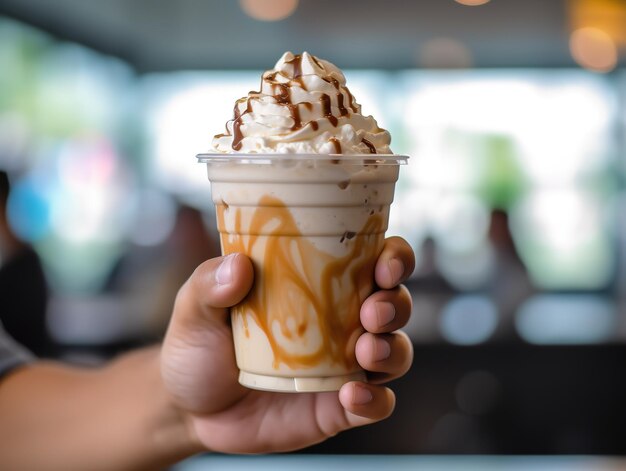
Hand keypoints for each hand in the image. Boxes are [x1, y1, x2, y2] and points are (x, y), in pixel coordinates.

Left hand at [161, 236, 414, 453]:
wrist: (189, 409)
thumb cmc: (198, 347)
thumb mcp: (194, 310)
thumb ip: (209, 284)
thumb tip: (238, 265)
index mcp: (318, 287)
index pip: (372, 261)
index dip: (393, 256)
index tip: (385, 260)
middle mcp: (340, 323)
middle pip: (394, 304)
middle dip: (396, 303)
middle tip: (372, 310)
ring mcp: (342, 367)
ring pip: (395, 352)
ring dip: (392, 348)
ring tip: (365, 350)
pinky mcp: (336, 407)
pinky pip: (375, 403)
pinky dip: (374, 399)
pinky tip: (353, 394)